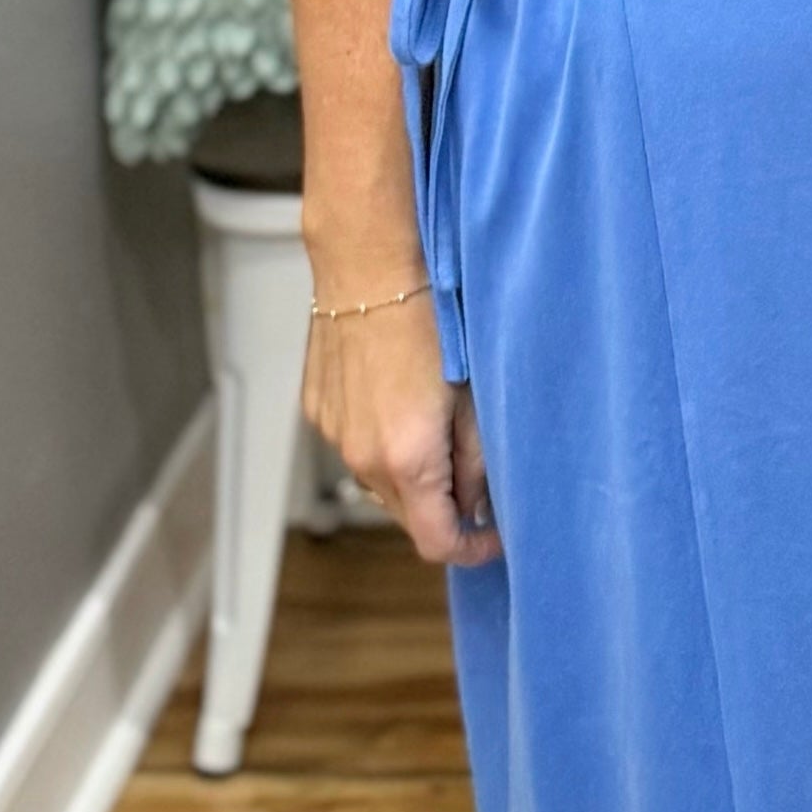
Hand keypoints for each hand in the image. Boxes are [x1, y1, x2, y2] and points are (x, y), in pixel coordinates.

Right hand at [303, 289, 499, 564]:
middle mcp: (362, 457)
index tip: (493, 536)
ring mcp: (334, 433)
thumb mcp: (476, 396)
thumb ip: (479, 461)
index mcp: (407, 461)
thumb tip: (479, 502)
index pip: (436, 542)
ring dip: (410, 474)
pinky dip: (381, 441)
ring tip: (437, 426)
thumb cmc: (433, 319)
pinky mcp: (318, 408)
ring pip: (378, 480)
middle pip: (406, 515)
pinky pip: (355, 444)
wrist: (370, 263)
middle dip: (442, 507)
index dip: (471, 548)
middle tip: (475, 474)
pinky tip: (400, 398)